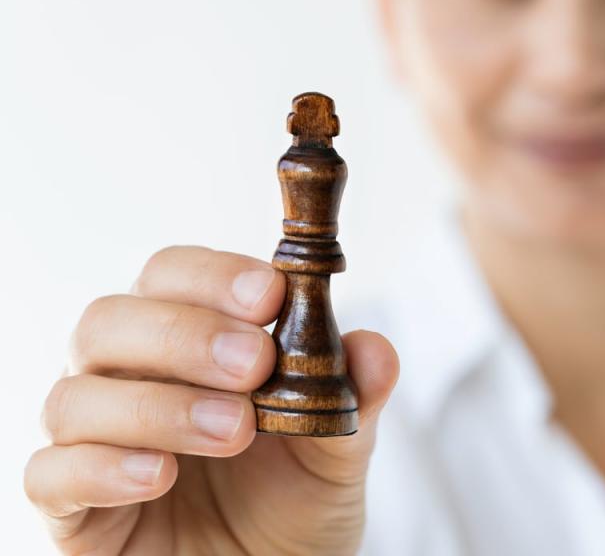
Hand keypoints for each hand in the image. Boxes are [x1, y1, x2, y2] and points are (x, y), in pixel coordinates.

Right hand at [24, 246, 398, 554]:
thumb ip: (354, 398)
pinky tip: (161, 476)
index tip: (270, 295)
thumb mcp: (338, 450)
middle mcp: (127, 376)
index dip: (214, 275)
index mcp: (187, 339)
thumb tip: (377, 350)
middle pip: (111, 320)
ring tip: (234, 431)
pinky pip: (51, 474)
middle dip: (186, 335)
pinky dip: (102, 468)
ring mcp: (93, 438)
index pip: (173, 275)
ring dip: (159, 405)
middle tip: (255, 365)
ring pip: (77, 394)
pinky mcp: (71, 506)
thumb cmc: (293, 499)